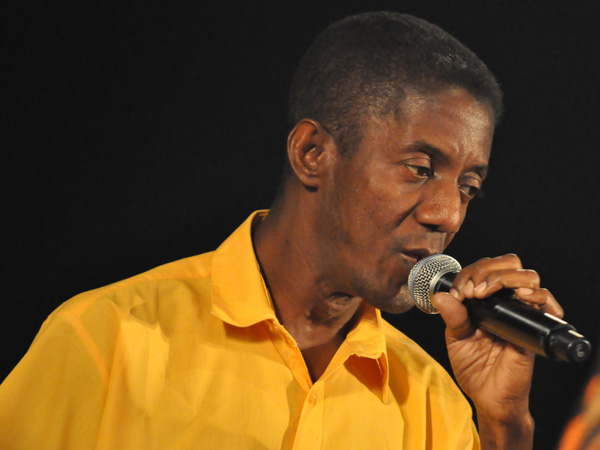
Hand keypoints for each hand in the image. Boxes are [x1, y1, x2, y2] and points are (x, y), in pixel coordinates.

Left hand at [431, 254, 562, 428]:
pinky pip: (545, 304)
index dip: (470, 273)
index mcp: (486, 301)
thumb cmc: (474, 368)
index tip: (459, 293)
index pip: (485, 268)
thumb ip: (452, 317)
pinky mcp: (532, 328)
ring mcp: (520, 314)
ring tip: (485, 293)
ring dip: (503, 277)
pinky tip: (520, 297)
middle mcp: (506, 303)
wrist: (488, 397)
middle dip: (487, 269)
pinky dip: (536, 295)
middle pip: (509, 264)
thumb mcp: (456, 339)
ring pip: (527, 277)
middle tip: (472, 291)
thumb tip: (440, 295)